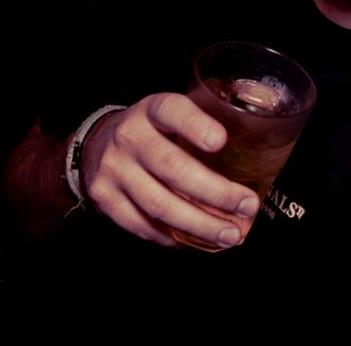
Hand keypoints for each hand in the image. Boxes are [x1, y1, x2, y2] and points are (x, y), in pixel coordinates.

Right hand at [80, 94, 261, 249]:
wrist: (96, 144)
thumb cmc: (150, 131)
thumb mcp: (170, 115)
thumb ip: (201, 127)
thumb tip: (254, 158)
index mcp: (151, 110)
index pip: (172, 111)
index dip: (195, 126)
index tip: (221, 141)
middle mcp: (129, 136)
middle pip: (173, 168)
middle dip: (216, 192)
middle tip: (246, 206)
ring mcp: (114, 169)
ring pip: (159, 204)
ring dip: (199, 224)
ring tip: (229, 233)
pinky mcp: (104, 197)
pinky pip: (141, 225)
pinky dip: (170, 236)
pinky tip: (192, 240)